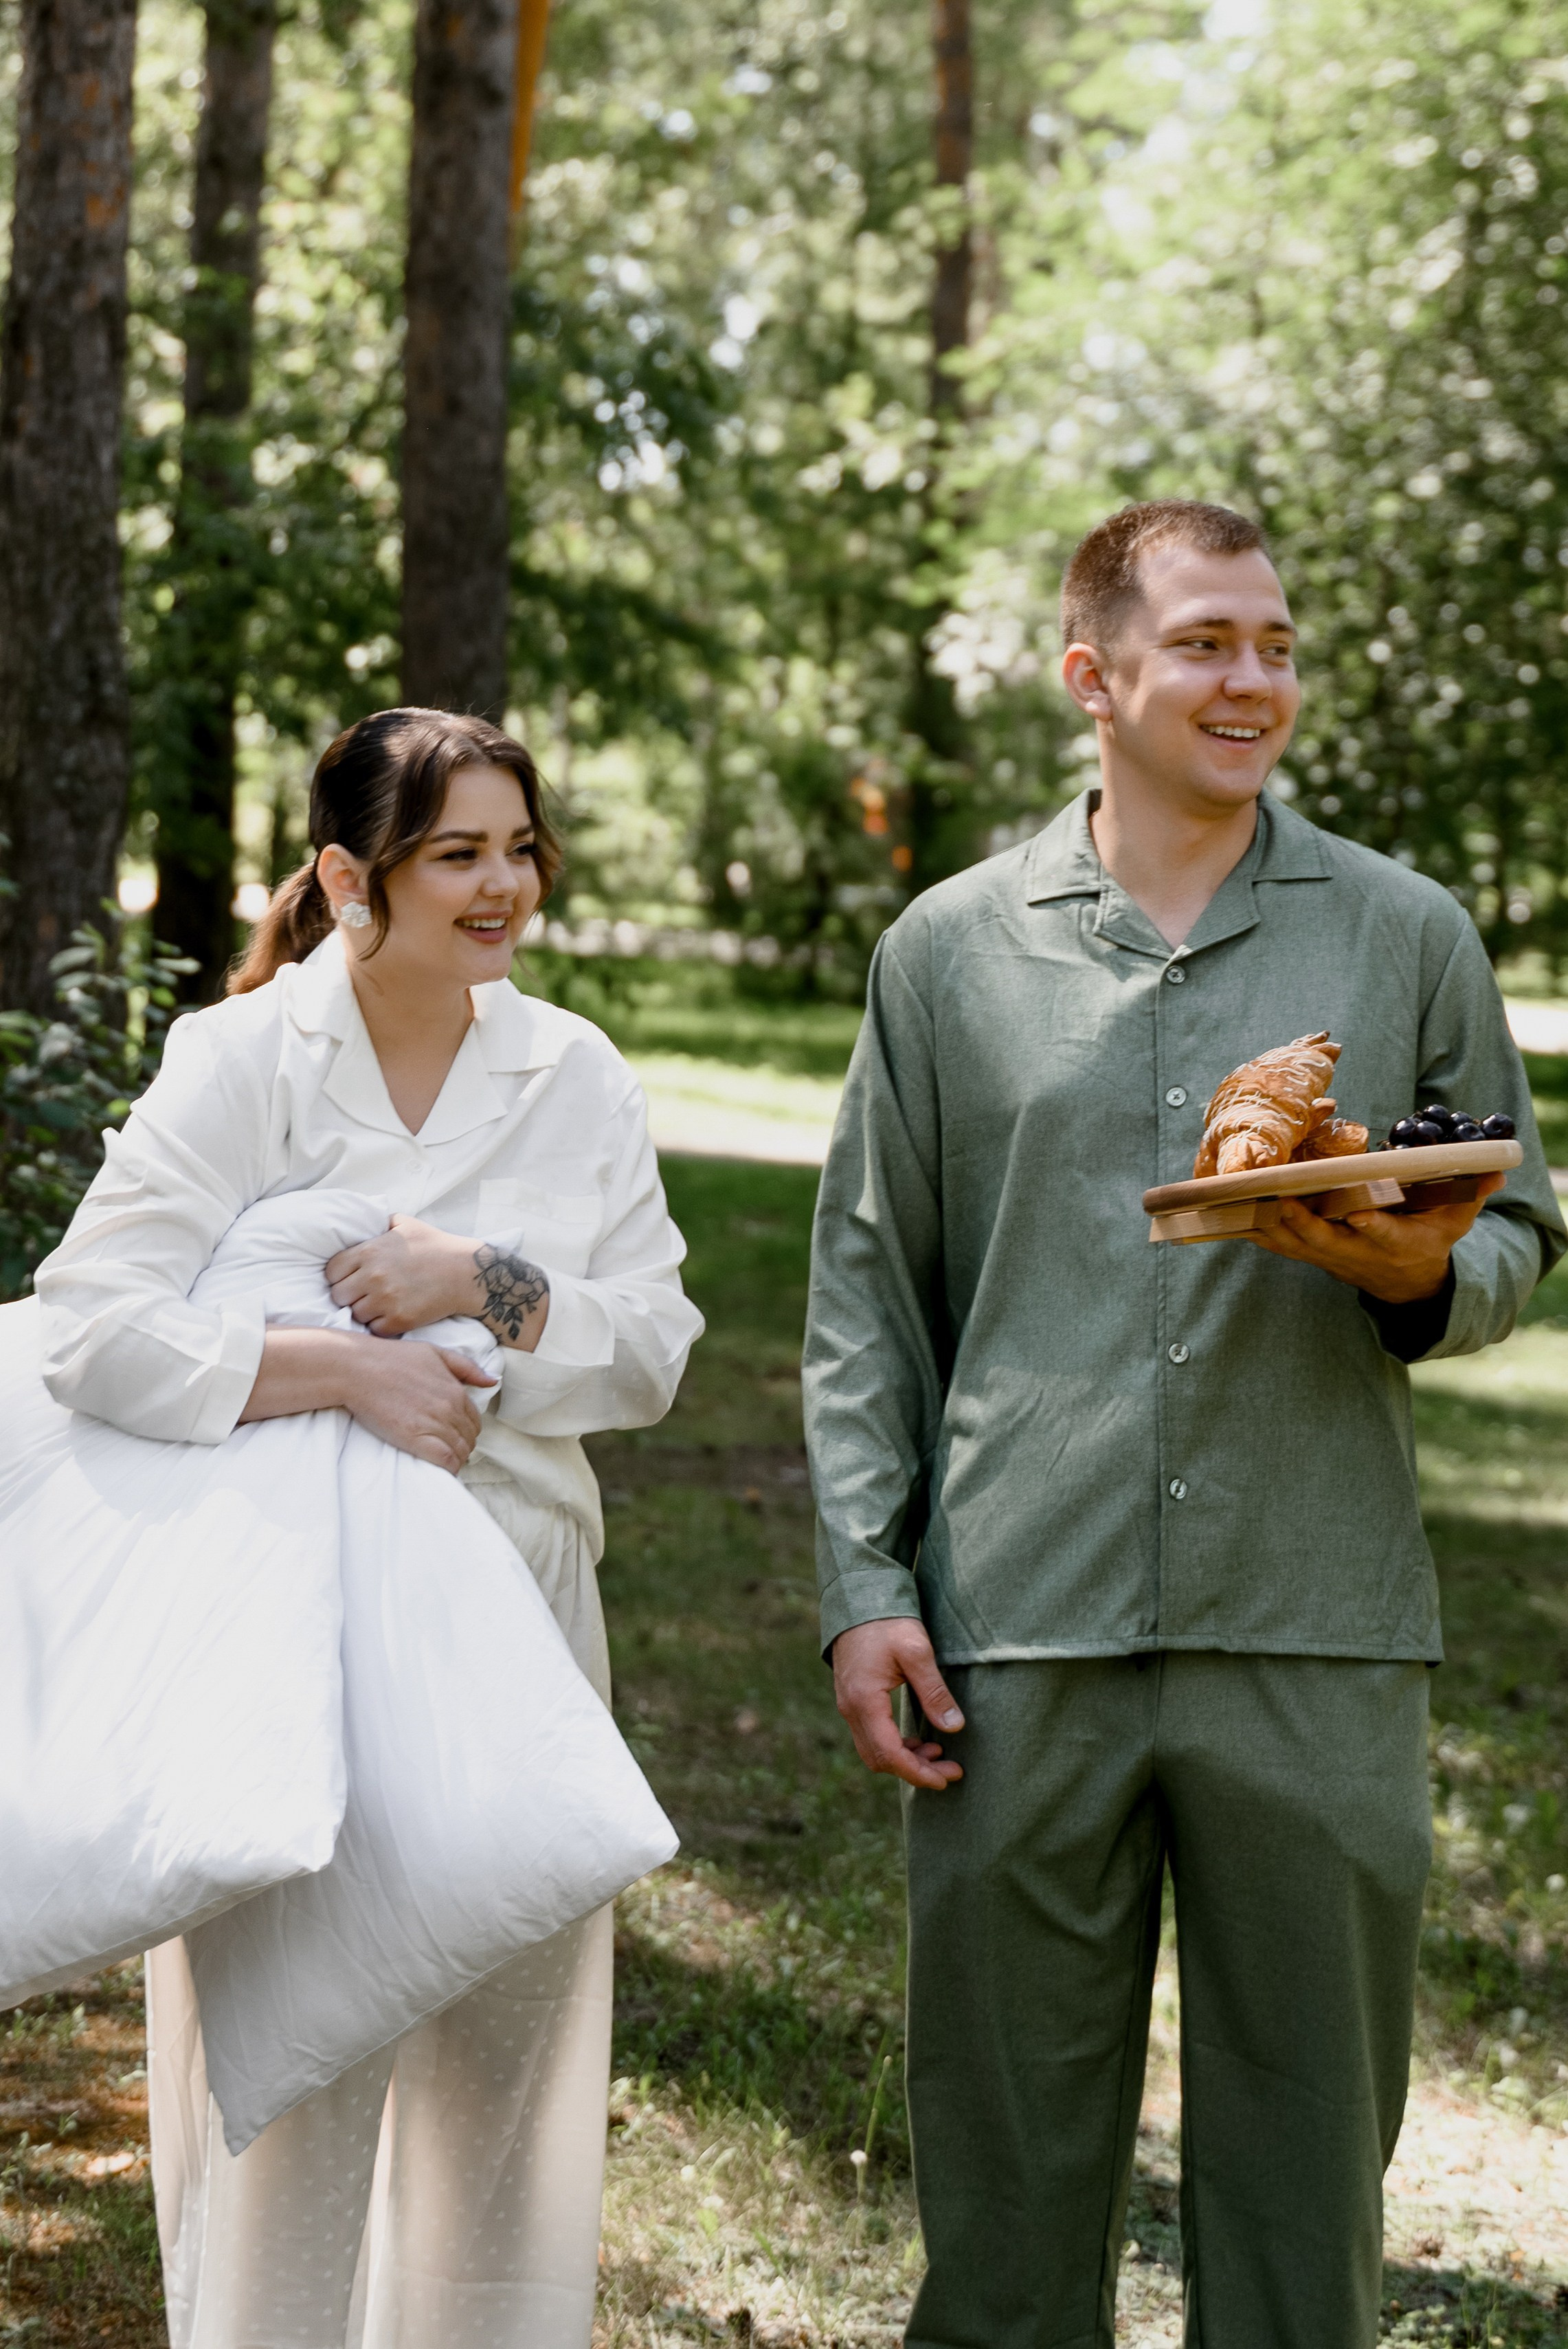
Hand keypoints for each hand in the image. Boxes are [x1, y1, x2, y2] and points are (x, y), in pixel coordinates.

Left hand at [326, 1214, 480, 1335]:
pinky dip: (381, 1325)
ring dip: (365, 1311)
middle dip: (349, 1294)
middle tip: (364, 1293)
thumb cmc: (435, 1245)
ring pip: (355, 1314)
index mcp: (369, 1252)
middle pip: (338, 1295)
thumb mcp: (404, 1224)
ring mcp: (386, 1300)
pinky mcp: (399, 1320)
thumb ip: (377, 1223)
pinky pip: (374, 1329)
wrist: (466, 1273)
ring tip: (380, 1304)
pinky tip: (392, 1315)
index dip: (339, 1275)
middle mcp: (373, 1276)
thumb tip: (359, 1223)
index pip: (331, 1271)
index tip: (351, 1277)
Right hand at [339, 1337, 495, 1471]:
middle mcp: (449, 1408)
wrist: (358, 1369)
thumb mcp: (435, 1353)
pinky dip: (449, 1467)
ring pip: (460, 1451)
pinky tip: (444, 1468)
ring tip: (446, 1459)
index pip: (474, 1419)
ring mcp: (434, 1424)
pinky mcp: (416, 1439)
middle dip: (463, 1444)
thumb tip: (492, 1380)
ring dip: (457, 1458)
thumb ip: (466, 1367)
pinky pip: (445, 1461)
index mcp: (455, 1390)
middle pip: (469, 1437)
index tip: (457, 1434)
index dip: (468, 1429)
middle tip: (450, 1448)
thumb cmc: (393, 1358)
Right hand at [831, 1618, 964, 1791]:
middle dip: (915, 1771)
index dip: (918, 1773)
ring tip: (938, 1753)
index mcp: (864, 1701)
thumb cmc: (887, 1620)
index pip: (890, 1754)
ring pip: (873, 1749)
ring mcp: (848, 1703)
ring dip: (905, 1758)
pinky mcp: (853, 1697)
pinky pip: (871, 1734)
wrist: (858, 1596)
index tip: (946, 1778)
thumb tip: (954, 1728)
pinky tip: (917, 1738)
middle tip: (949, 1769)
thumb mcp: (917, 1652)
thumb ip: (934, 1692)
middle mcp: (850, 1708)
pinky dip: (894, 1744)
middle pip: (879, 1759)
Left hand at [1246, 1171, 1504, 1301]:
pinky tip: (1234, 1212)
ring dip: (1271, 1224)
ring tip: (1247, 1200)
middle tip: (1282, 1199)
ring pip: (1295, 1244)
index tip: (1359, 1211)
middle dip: (1304, 1223)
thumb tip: (1495, 1171)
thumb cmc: (1431, 1239)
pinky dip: (1257, 1230)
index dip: (1373, 1226)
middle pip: (1326, 1241)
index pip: (1385, 1234)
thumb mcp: (1457, 1221)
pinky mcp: (1311, 1256)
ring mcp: (1331, 1257)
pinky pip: (1279, 1245)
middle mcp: (1360, 1253)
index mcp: (1399, 1243)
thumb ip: (1471, 1195)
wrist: (1405, 1283)